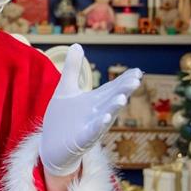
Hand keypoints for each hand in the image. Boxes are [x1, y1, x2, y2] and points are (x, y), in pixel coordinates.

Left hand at [39, 44, 141, 176]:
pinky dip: (98, 125)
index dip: (124, 80)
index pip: (112, 88)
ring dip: (113, 107)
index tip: (137, 71)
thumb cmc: (63, 118)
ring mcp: (90, 127)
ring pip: (105, 116)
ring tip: (122, 97)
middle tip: (136, 79)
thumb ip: (73, 68)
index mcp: (95, 101)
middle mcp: (97, 113)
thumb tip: (77, 44)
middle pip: (112, 100)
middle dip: (123, 90)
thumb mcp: (66, 89)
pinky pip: (92, 132)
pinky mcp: (81, 139)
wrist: (52, 146)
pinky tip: (105, 118)